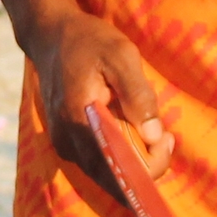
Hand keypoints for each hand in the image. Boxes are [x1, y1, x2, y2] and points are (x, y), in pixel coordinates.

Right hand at [26, 8, 173, 183]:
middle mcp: (68, 142)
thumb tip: (154, 136)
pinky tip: (132, 130)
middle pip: (113, 180)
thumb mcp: (120, 56)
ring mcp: (64, 145)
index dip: (150, 165)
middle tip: (164, 137)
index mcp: (80, 122)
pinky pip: (98, 162)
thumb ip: (138, 95)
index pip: (119, 168)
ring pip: (106, 174)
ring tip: (152, 130)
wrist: (49, 36)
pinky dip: (119, 154)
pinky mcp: (66, 142)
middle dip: (146, 166)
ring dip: (133, 161)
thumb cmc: (88, 41)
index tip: (166, 138)